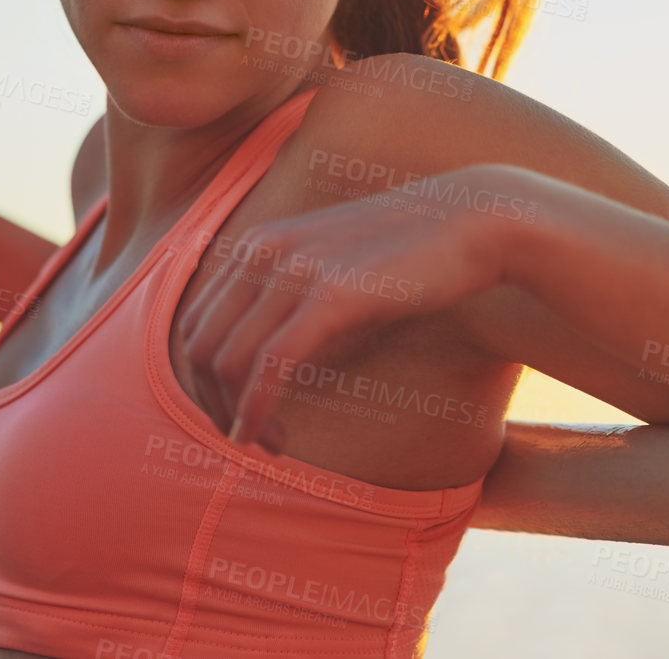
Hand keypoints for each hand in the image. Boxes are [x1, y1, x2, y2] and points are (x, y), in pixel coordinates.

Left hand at [175, 166, 514, 450]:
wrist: (473, 222)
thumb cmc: (410, 254)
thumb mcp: (335, 266)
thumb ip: (294, 294)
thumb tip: (268, 352)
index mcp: (259, 243)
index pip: (195, 323)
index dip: (203, 380)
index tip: (238, 411)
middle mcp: (264, 251)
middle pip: (200, 346)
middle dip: (213, 403)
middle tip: (249, 439)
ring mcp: (294, 270)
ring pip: (226, 360)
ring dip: (236, 415)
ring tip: (269, 446)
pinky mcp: (330, 296)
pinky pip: (270, 365)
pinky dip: (256, 409)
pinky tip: (265, 438)